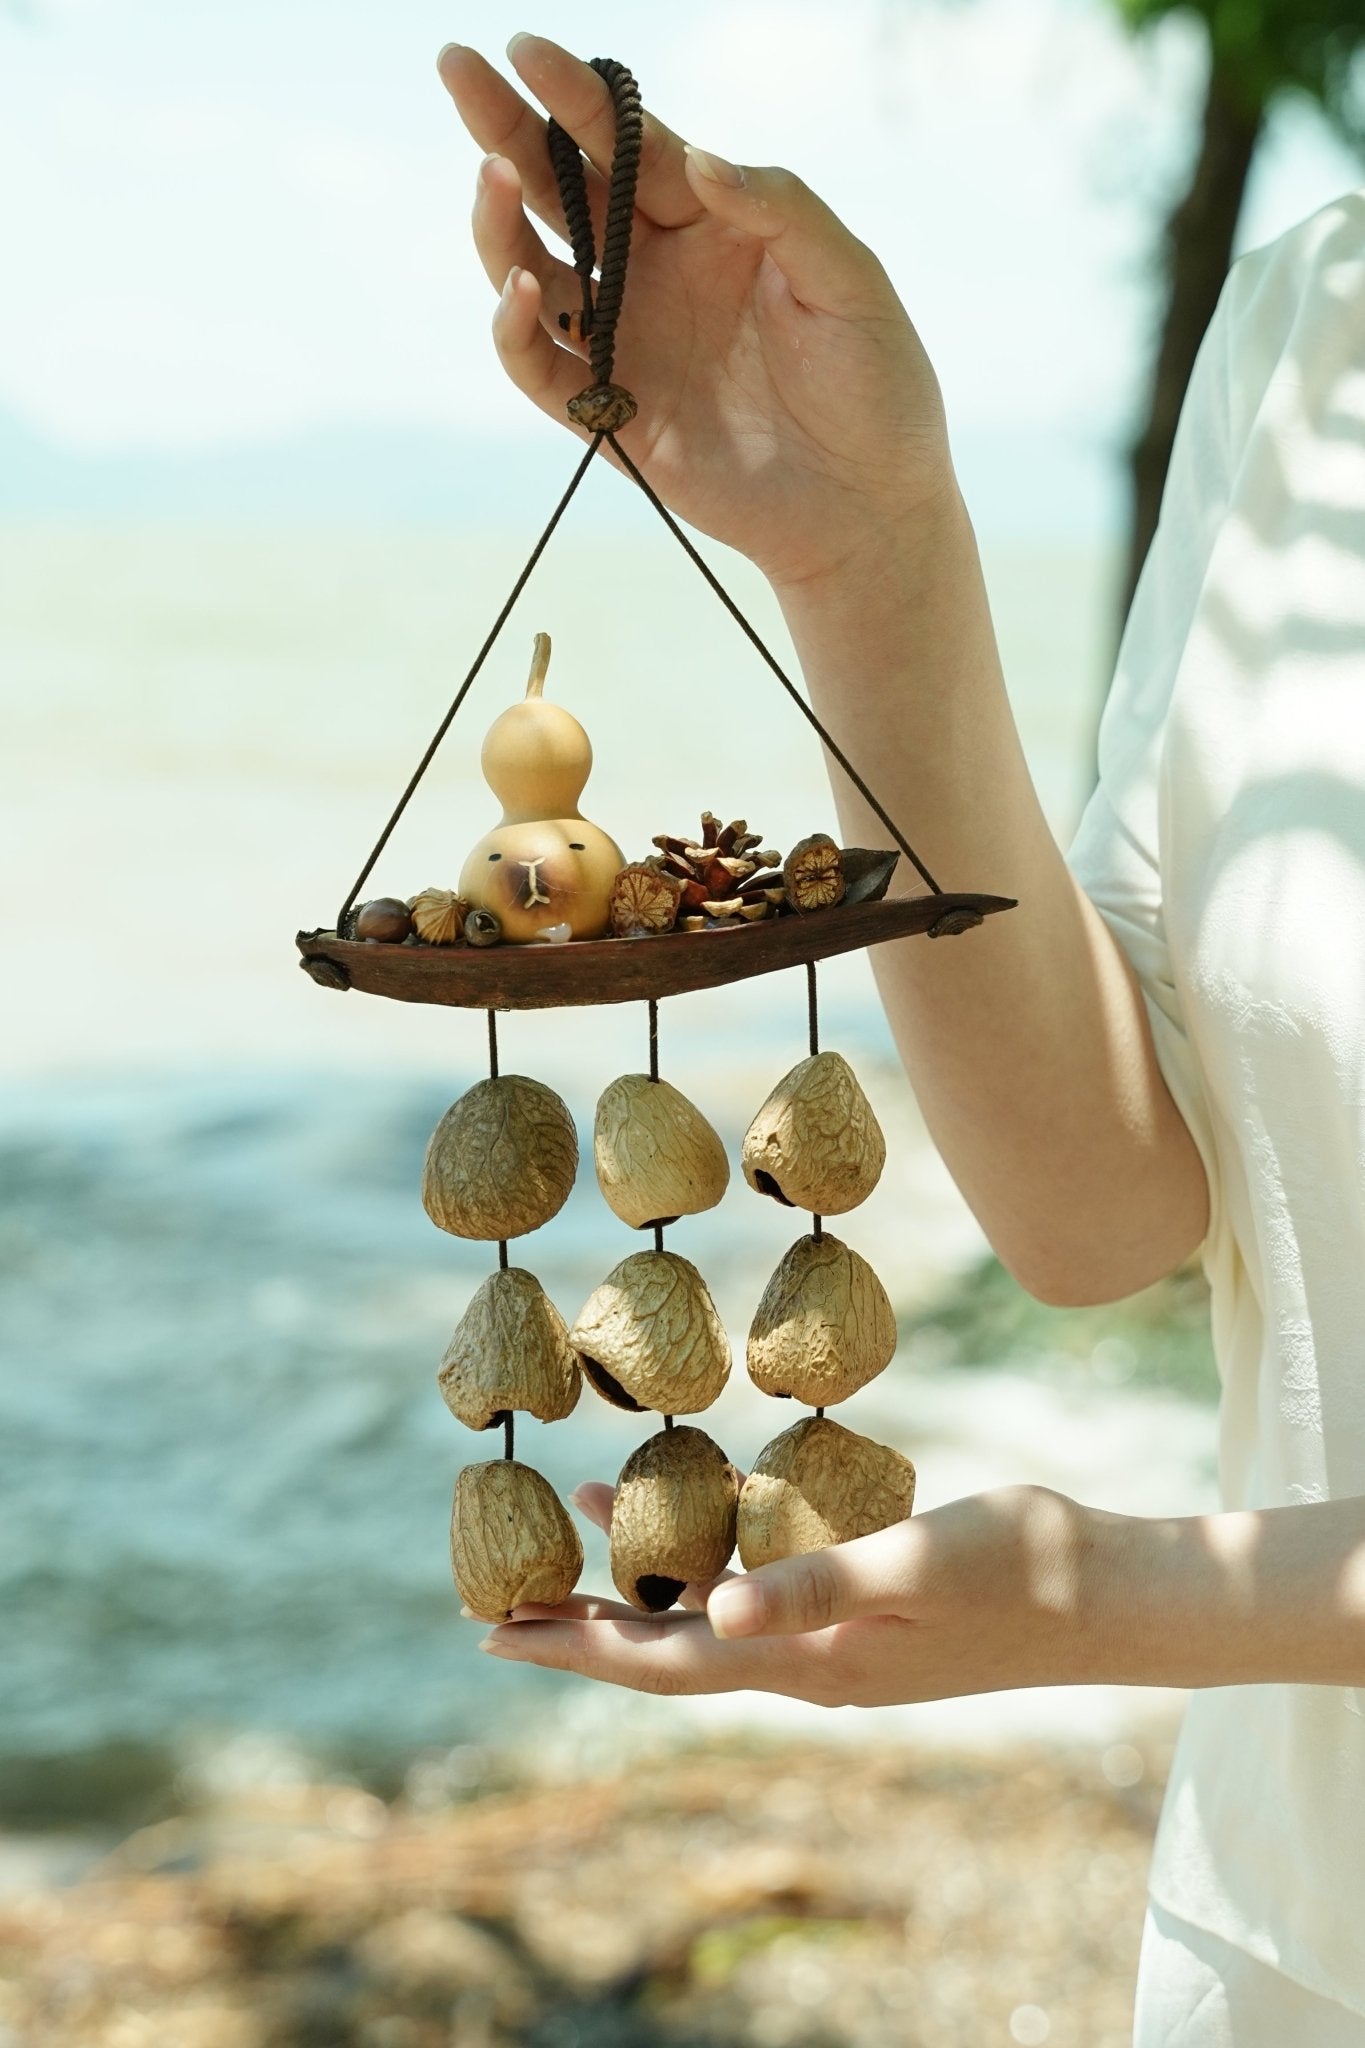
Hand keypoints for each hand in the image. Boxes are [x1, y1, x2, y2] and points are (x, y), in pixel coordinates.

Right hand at [438, 35, 954, 591]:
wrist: (868, 507)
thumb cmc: (876, 386)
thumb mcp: (848, 280)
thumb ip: (780, 207)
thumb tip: (696, 157)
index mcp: (711, 221)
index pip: (631, 144)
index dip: (579, 96)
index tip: (527, 49)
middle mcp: (657, 272)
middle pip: (564, 189)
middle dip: (506, 130)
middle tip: (458, 68)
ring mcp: (629, 342)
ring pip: (536, 269)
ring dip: (501, 227)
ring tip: (490, 181)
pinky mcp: (610, 415)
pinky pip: (542, 366)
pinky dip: (517, 329)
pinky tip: (522, 290)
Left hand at [478, 1482, 1098, 1703]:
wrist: (1113, 1599)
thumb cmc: (1022, 1570)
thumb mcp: (913, 1565)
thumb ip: (813, 1586)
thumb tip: (712, 1615)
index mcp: (811, 1661)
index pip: (662, 1662)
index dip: (575, 1646)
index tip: (495, 1633)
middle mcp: (811, 1665)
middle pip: (666, 1654)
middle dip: (581, 1630)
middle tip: (500, 1606)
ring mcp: (840, 1648)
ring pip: (708, 1626)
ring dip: (637, 1592)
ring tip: (576, 1539)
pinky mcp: (866, 1619)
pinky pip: (759, 1600)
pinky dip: (707, 1568)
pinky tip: (698, 1521)